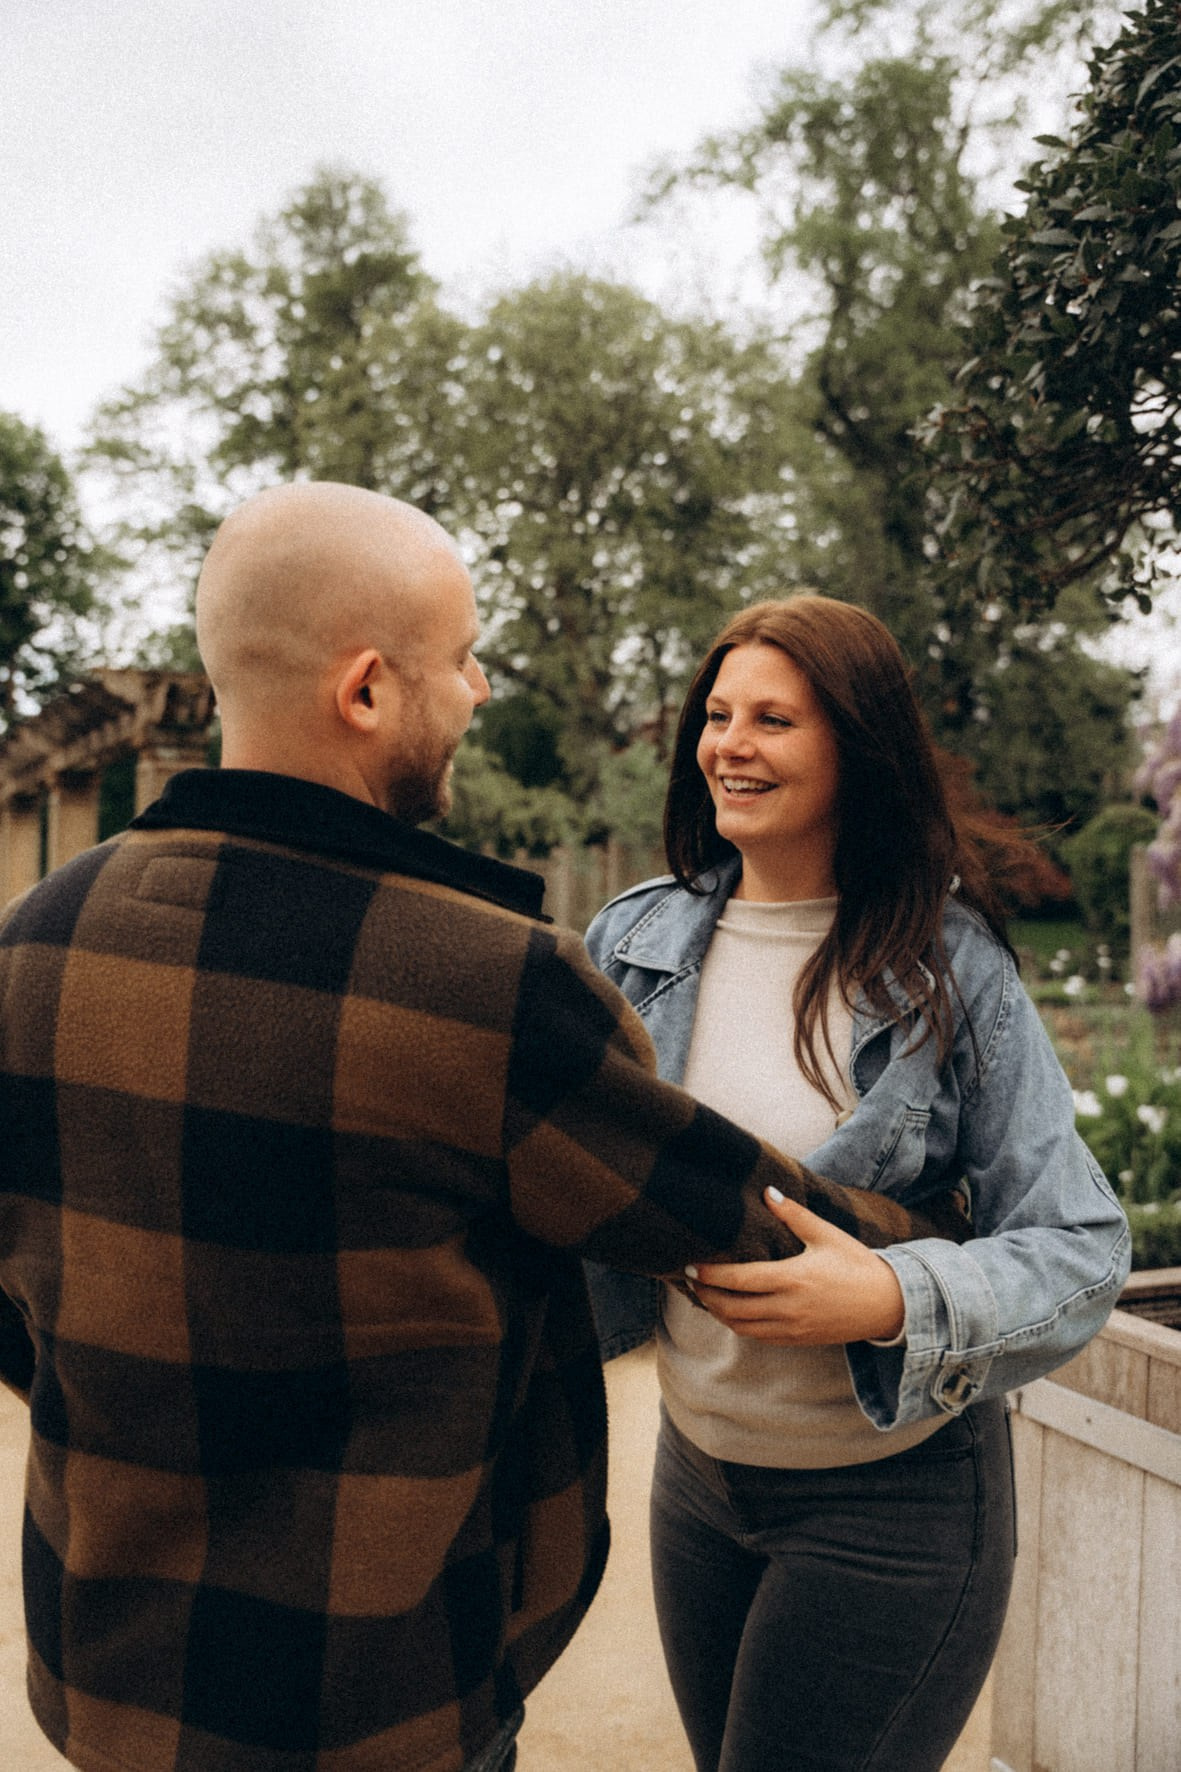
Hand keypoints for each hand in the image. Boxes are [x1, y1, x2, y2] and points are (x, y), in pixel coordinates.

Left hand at [684, 1188, 906, 1345]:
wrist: (889, 1304)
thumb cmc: (858, 1265)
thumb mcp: (827, 1235)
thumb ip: (794, 1215)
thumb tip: (768, 1193)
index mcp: (792, 1278)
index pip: (739, 1280)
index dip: (710, 1275)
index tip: (689, 1266)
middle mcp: (788, 1308)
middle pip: (733, 1308)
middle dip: (706, 1295)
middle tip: (690, 1281)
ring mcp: (793, 1328)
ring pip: (742, 1327)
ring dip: (719, 1313)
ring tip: (706, 1296)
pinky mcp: (799, 1340)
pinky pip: (760, 1337)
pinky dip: (740, 1326)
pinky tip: (733, 1312)